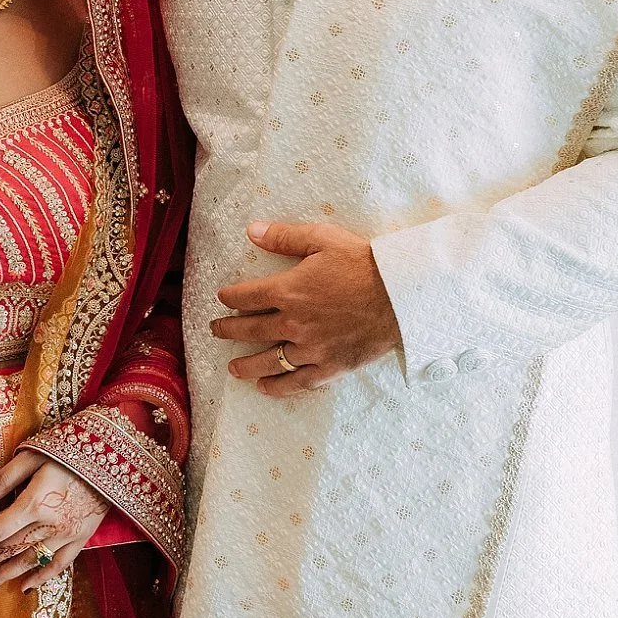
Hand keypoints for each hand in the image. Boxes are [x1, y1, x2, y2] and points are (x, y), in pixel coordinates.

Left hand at [0, 450, 106, 594]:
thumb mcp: (33, 454)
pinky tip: (25, 586)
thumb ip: (5, 478)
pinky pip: (59, 564)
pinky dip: (41, 577)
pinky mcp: (82, 538)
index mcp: (34, 503)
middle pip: (9, 550)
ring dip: (5, 575)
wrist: (114, 456)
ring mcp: (67, 534)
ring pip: (30, 561)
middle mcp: (50, 524)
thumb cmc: (69, 450)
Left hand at [211, 218, 400, 395]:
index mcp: (289, 291)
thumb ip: (285, 237)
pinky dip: (278, 387)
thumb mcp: (323, 239)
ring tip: (232, 368)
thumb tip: (252, 230)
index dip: (230, 297)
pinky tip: (265, 387)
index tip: (222, 298)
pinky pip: (297, 382)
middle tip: (216, 331)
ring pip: (269, 361)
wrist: (402, 295)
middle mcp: (294, 323)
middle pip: (251, 329)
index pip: (246, 296)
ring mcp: (311, 349)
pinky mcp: (330, 367)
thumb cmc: (364, 263)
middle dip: (228, 330)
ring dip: (246, 364)